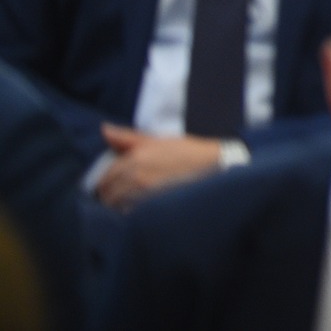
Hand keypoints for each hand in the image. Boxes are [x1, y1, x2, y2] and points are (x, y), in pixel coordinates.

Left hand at [96, 125, 224, 209]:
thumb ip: (128, 137)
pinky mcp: (153, 205)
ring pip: (115, 203)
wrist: (213, 165)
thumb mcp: (157, 140)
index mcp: (135, 156)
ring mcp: (144, 191)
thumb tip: (104, 129)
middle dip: (108, 194)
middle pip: (107, 191)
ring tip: (126, 203)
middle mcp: (136, 173)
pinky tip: (136, 210)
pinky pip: (129, 213)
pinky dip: (127, 213)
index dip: (105, 181)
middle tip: (117, 195)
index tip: (110, 184)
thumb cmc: (186, 151)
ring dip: (116, 204)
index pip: (105, 174)